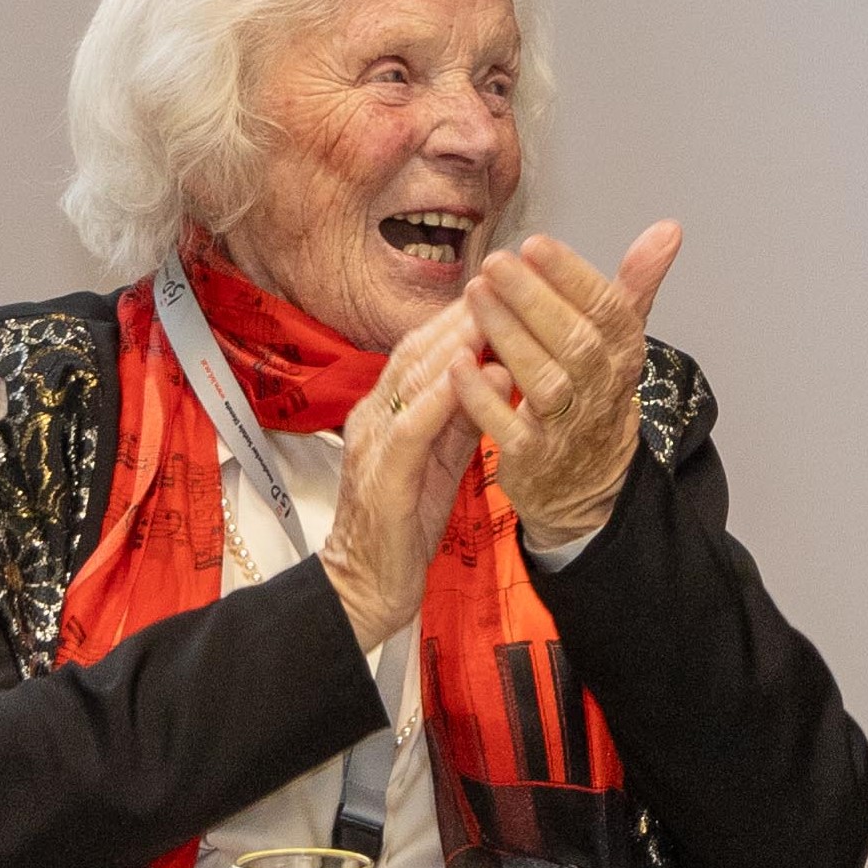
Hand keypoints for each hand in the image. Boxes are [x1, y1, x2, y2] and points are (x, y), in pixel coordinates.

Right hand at [320, 304, 486, 651]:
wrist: (364, 588)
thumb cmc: (403, 524)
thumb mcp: (440, 459)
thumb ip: (462, 416)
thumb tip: (498, 369)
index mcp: (389, 409)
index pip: (424, 349)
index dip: (460, 314)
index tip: (502, 284)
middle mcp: (375, 415)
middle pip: (417, 351)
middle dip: (460, 313)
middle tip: (504, 278)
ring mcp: (372, 442)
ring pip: (412, 378)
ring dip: (452, 342)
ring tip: (491, 310)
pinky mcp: (380, 475)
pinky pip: (410, 428)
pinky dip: (439, 398)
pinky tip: (466, 376)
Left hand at [451, 223, 680, 544]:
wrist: (589, 482)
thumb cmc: (595, 393)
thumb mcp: (620, 339)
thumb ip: (636, 283)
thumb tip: (668, 228)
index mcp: (625, 356)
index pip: (608, 312)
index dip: (573, 277)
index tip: (536, 244)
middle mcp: (602, 391)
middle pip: (576, 344)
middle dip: (534, 299)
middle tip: (497, 262)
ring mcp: (567, 428)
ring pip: (544, 381)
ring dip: (508, 336)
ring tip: (476, 293)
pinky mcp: (531, 458)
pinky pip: (506, 426)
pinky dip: (482, 396)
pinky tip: (459, 359)